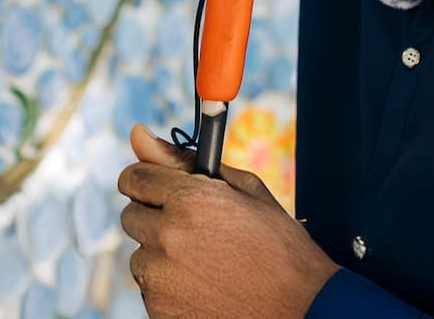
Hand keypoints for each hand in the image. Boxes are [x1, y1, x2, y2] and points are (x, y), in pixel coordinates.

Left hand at [118, 123, 335, 318]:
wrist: (301, 308)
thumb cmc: (277, 245)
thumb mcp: (243, 190)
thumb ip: (182, 160)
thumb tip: (137, 133)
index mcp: (188, 199)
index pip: (134, 177)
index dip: (147, 181)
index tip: (158, 189)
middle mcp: (167, 238)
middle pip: (132, 217)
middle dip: (155, 217)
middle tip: (190, 228)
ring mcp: (161, 280)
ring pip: (141, 257)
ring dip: (161, 256)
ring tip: (204, 262)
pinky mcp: (161, 313)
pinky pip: (150, 291)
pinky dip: (169, 288)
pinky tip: (204, 286)